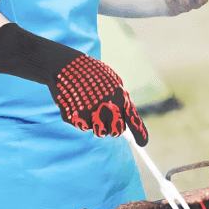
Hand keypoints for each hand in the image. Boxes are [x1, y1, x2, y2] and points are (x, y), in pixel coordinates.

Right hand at [0, 23, 148, 144]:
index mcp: (120, 95)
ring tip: (89, 106)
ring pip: (99, 131)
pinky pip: (83, 126)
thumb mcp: (110, 81)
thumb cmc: (90, 73)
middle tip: (105, 119)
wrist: (64, 65)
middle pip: (116, 131)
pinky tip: (77, 103)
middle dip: (112, 128)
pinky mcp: (76, 118)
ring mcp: (91, 113)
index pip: (133, 120)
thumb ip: (121, 99)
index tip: (143, 143)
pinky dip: (81, 119)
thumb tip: (128, 121)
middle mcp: (107, 106)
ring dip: (96, 124)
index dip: (140, 134)